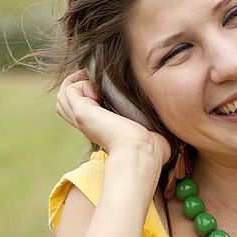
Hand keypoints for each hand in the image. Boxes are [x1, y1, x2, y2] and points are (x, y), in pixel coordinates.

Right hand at [56, 69, 170, 165]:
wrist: (143, 154)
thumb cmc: (152, 151)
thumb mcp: (150, 135)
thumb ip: (152, 128)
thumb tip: (173, 135)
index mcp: (101, 129)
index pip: (81, 109)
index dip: (89, 95)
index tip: (106, 91)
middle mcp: (87, 124)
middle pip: (66, 101)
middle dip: (80, 86)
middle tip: (99, 85)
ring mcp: (82, 118)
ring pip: (64, 95)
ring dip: (78, 82)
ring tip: (97, 85)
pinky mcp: (83, 112)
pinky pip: (69, 89)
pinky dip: (80, 82)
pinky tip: (97, 88)